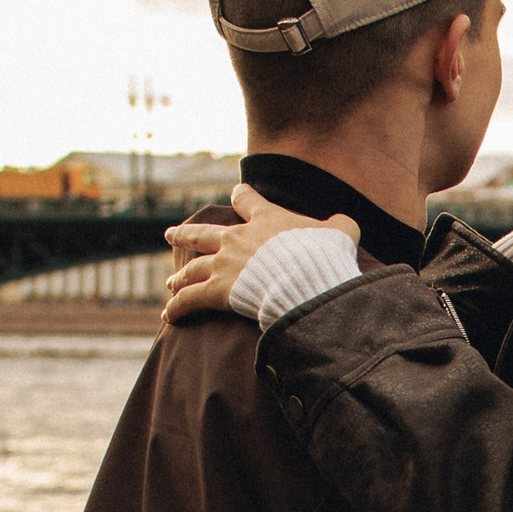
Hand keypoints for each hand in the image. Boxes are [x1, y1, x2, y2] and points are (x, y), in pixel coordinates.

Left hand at [160, 184, 336, 324]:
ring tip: (171, 282)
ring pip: (192, 268)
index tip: (237, 195)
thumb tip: (344, 225)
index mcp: (265, 219)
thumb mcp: (341, 233)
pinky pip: (191, 300)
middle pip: (201, 234)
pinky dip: (178, 308)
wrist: (306, 280)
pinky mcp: (218, 291)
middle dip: (185, 235)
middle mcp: (237, 238)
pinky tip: (168, 316)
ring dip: (180, 276)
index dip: (241, 197)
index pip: (247, 200)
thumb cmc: (324, 257)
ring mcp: (224, 264)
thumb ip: (339, 226)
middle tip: (170, 235)